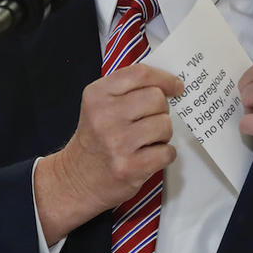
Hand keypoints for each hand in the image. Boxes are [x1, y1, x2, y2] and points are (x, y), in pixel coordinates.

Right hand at [34, 64, 182, 243]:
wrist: (76, 179)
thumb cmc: (95, 139)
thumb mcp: (99, 105)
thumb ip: (127, 90)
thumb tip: (169, 84)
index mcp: (97, 95)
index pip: (140, 73)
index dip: (164, 78)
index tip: (176, 86)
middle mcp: (105, 116)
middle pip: (157, 98)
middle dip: (161, 110)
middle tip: (151, 120)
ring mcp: (117, 143)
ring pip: (165, 124)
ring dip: (163, 133)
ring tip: (148, 140)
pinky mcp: (129, 167)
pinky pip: (167, 151)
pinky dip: (165, 154)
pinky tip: (149, 156)